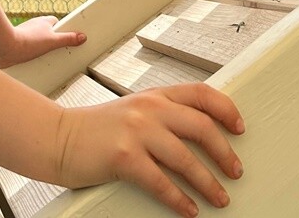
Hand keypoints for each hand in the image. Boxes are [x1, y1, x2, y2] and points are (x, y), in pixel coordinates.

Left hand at [0, 16, 85, 68]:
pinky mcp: (17, 44)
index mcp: (44, 21)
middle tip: (56, 53)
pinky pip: (28, 49)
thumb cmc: (26, 41)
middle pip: (49, 34)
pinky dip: (31, 54)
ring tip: (43, 59)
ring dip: (41, 50)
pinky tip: (32, 62)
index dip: (63, 32)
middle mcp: (34, 26)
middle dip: (53, 43)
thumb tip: (82, 37)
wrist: (4, 48)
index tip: (68, 40)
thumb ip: (68, 39)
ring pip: (38, 42)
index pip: (58, 24)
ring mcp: (25, 34)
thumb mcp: (52, 41)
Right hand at [54, 83, 244, 216]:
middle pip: (201, 126)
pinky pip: (161, 182)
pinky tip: (189, 209)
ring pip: (186, 158)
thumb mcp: (134, 110)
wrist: (59, 137)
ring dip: (208, 182)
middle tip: (235, 170)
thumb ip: (162, 115)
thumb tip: (199, 133)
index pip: (201, 93)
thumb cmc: (97, 128)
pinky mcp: (123, 157)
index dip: (226, 109)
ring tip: (219, 197)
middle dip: (224, 151)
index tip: (239, 127)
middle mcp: (149, 109)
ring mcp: (136, 131)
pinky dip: (180, 199)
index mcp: (155, 95)